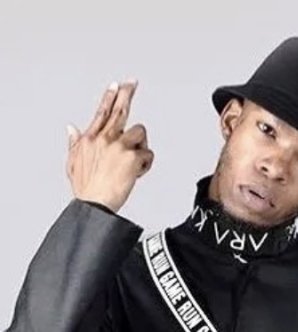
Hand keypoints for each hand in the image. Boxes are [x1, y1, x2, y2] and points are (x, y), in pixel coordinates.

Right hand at [66, 79, 153, 212]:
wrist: (95, 204)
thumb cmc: (86, 187)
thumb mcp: (73, 163)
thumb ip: (74, 143)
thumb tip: (70, 127)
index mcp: (90, 139)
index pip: (102, 112)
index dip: (109, 97)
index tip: (115, 85)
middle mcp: (104, 138)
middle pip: (120, 110)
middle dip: (127, 94)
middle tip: (133, 82)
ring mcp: (119, 146)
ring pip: (141, 132)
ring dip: (141, 145)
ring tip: (132, 162)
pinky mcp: (132, 157)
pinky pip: (148, 154)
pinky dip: (146, 164)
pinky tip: (136, 173)